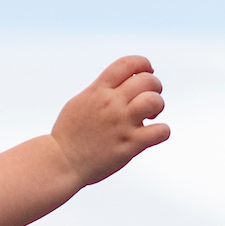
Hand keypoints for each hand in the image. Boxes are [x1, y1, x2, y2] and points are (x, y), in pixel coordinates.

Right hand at [51, 56, 168, 184]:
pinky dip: (162, 131)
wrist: (62, 162)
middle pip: (146, 80)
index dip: (143, 64)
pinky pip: (160, 132)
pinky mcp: (129, 145)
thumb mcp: (81, 101)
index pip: (127, 64)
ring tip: (151, 115)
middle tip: (149, 99)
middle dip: (154, 86)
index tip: (147, 72)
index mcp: (98, 90)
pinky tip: (153, 134)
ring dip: (158, 106)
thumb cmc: (70, 133)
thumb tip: (120, 83)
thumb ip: (100, 90)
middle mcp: (111, 103)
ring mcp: (121, 124)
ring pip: (154, 101)